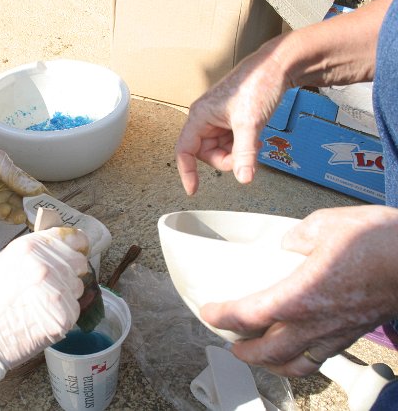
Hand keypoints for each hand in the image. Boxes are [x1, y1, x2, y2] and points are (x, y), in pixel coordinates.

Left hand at [0, 140, 46, 222]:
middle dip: (33, 212)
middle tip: (42, 217)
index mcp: (12, 181)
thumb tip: (37, 189)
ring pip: (12, 215)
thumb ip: (15, 174)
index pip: (31, 192)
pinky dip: (0, 216)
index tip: (51, 205)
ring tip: (23, 215)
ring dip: (19, 216)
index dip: (41, 198)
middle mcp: (5, 194)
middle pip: (24, 207)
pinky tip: (4, 210)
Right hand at [0, 227, 89, 380]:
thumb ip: (34, 252)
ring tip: (42, 303)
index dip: (76, 245)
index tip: (78, 250)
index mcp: (31, 248)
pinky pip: (74, 309)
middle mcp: (47, 266)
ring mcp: (58, 291)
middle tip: (53, 284)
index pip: (73, 238)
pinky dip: (63, 313)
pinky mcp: (64, 315)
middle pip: (79, 263)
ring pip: (78, 286)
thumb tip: (58, 249)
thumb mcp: (5, 261)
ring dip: (66, 293)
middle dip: (70, 271)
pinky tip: (43, 317)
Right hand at [175, 42, 291, 194]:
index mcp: (200, 116)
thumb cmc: (258, 83)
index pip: (185, 150)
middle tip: (245, 156)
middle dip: (226, 159)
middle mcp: (205, 117)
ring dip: (237, 152)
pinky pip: (231, 141)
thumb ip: (244, 154)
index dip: (187, 171)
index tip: (193, 190)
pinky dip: (243, 145)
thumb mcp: (250, 124)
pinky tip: (255, 137)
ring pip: (220, 149)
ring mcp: (218, 118)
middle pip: (206, 153)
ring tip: (253, 141)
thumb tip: (243, 178)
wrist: (279, 65)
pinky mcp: (231, 118)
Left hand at [200, 206, 397, 376]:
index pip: (247, 316)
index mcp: (299, 296)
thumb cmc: (380, 243)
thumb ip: (297, 236)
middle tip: (229, 342)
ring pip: (295, 365)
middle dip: (242, 351)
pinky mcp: (353, 334)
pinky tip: (298, 351)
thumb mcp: (326, 224)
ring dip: (270, 364)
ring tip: (259, 356)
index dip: (221, 316)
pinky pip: (321, 359)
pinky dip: (301, 362)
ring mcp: (335, 333)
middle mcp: (314, 323)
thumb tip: (287, 243)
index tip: (208, 312)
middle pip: (267, 352)